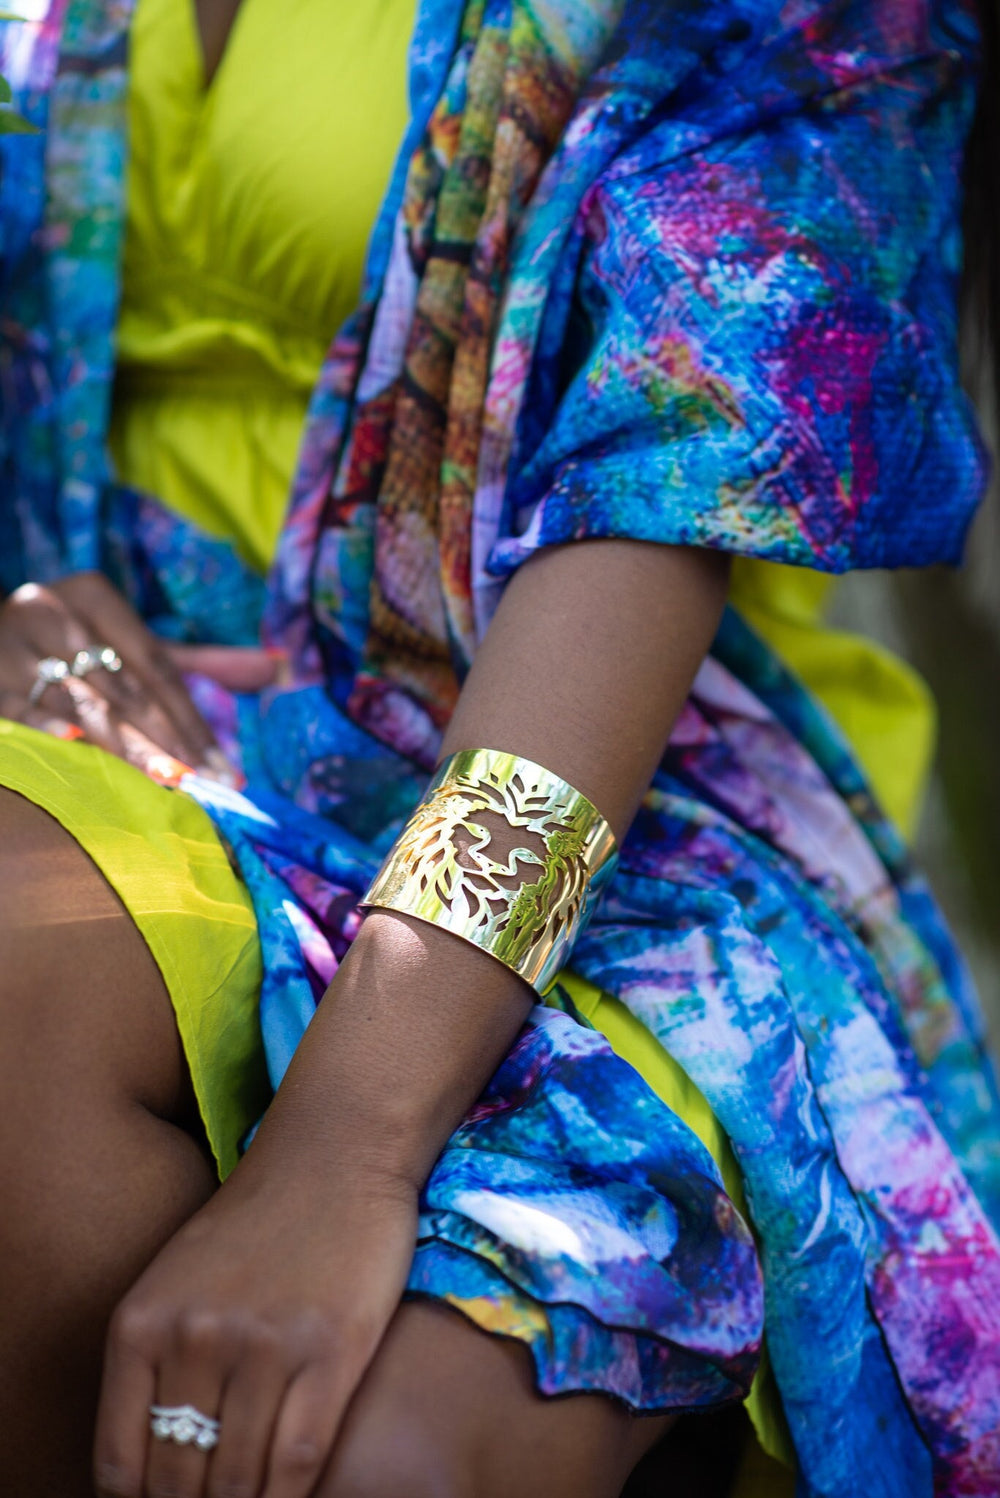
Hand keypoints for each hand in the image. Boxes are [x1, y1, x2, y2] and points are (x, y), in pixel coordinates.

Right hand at [0, 572, 282, 780]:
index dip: (193, 718)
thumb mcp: (130, 644)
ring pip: (81, 706)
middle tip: (202, 781)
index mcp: (94, 597)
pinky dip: (55, 737)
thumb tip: (277, 668)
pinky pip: (26, 715)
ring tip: (165, 781)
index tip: (225, 765)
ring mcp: (13, 648)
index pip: (157, 665)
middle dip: (167, 740)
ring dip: (124, 748)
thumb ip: (200, 660)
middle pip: (125, 689)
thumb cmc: (72, 645)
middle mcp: (50, 611)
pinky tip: (82, 759)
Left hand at [93, 1157, 418, 1497]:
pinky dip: (290, 1496)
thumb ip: (160, 1357)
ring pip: (241, 1483)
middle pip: (180, 1483)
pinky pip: (297, 1459)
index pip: (122, 1466)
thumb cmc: (262, 1215)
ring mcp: (262, 1347)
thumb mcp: (179, 1276)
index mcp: (141, 1324)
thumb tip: (157, 1459)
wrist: (338, 1148)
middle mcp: (192, 1338)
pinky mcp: (330, 1350)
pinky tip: (290, 1494)